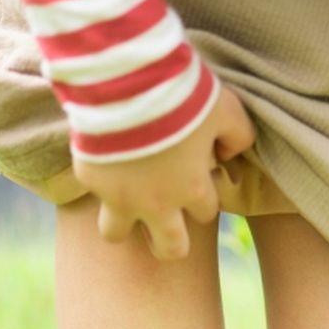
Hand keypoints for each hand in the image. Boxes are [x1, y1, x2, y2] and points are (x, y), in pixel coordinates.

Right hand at [71, 84, 254, 258]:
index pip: (206, 213)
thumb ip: (238, 135)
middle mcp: (158, 204)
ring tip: (124, 199)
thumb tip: (230, 152)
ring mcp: (119, 196)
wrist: (129, 80)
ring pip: (115, 234)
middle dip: (170, 244)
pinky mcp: (90, 179)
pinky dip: (99, 179)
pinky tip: (103, 157)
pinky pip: (92, 191)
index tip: (194, 177)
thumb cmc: (183, 95)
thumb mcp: (226, 108)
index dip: (202, 197)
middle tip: (165, 224)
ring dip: (122, 223)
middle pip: (169, 248)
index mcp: (194, 190)